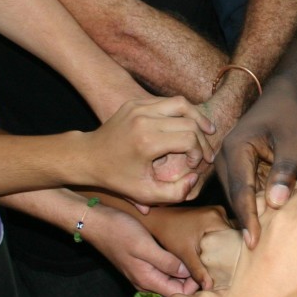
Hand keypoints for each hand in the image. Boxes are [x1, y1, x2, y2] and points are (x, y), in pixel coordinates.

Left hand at [82, 97, 215, 204]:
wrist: (88, 156)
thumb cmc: (117, 178)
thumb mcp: (145, 194)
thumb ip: (175, 193)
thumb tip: (195, 178)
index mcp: (147, 141)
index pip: (188, 139)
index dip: (198, 153)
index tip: (194, 166)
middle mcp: (144, 119)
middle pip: (189, 122)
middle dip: (202, 139)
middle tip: (206, 154)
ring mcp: (139, 107)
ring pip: (181, 104)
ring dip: (198, 118)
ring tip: (208, 130)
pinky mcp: (136, 102)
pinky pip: (168, 101)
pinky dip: (183, 112)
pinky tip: (190, 124)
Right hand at [86, 204, 198, 295]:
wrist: (95, 222)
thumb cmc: (119, 231)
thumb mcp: (145, 246)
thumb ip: (166, 262)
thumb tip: (187, 274)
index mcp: (147, 280)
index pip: (178, 293)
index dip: (194, 286)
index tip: (207, 271)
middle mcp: (145, 281)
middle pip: (175, 287)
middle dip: (191, 279)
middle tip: (208, 262)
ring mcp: (142, 272)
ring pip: (169, 278)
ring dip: (184, 271)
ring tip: (199, 257)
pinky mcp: (141, 262)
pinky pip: (162, 269)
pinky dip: (174, 264)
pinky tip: (182, 252)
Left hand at [144, 206, 234, 289]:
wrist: (157, 217)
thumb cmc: (167, 233)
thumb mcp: (183, 253)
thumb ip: (197, 270)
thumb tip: (209, 287)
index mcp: (216, 219)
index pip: (234, 241)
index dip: (231, 257)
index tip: (227, 271)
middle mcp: (220, 213)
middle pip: (231, 238)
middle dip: (227, 254)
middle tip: (223, 271)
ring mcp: (216, 213)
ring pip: (226, 236)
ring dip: (222, 249)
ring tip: (219, 264)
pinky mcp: (211, 216)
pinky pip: (220, 232)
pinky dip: (217, 243)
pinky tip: (212, 254)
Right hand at [215, 88, 296, 247]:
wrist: (283, 104)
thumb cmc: (289, 119)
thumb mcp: (292, 140)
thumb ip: (285, 169)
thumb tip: (275, 202)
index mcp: (234, 150)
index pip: (240, 191)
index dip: (248, 219)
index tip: (254, 243)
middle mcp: (224, 159)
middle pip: (235, 198)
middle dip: (247, 223)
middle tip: (259, 252)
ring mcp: (228, 166)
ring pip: (239, 198)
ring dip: (252, 218)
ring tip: (263, 245)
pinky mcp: (236, 172)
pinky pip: (244, 194)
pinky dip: (256, 208)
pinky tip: (268, 227)